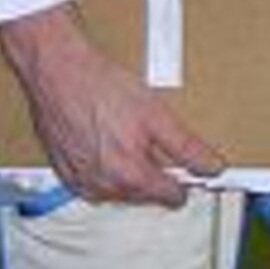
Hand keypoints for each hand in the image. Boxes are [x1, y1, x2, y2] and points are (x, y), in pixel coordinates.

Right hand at [0, 2, 223, 205]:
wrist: (57, 71)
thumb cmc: (101, 86)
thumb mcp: (156, 112)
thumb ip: (186, 147)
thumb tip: (212, 167)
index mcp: (130, 176)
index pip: (172, 197)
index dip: (185, 178)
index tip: (188, 164)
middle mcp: (104, 188)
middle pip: (146, 195)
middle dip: (154, 172)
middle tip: (151, 138)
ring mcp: (81, 182)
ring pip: (120, 189)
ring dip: (128, 170)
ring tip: (126, 134)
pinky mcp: (64, 171)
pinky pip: (94, 181)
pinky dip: (104, 167)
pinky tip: (105, 140)